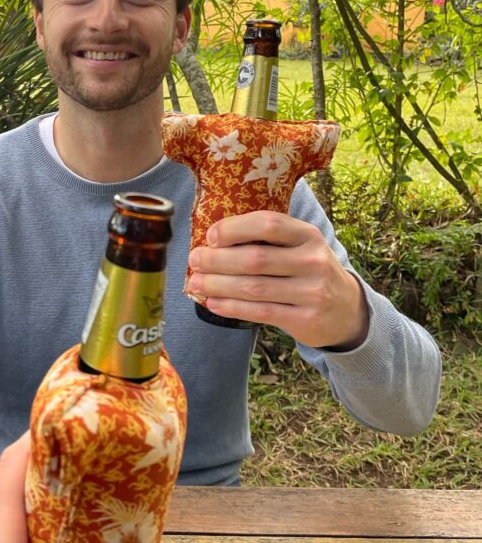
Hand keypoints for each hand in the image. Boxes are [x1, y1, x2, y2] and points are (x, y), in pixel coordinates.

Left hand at [188, 210, 368, 349]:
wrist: (347, 310)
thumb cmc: (309, 272)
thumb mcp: (300, 247)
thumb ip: (268, 241)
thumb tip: (213, 241)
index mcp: (308, 235)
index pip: (268, 223)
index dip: (235, 228)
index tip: (210, 236)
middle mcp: (312, 261)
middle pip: (255, 258)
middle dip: (217, 260)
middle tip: (194, 260)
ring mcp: (311, 291)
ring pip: (253, 287)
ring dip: (218, 285)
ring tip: (196, 284)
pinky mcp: (305, 319)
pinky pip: (260, 312)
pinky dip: (232, 308)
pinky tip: (213, 303)